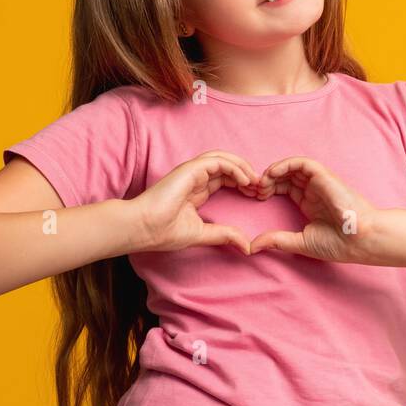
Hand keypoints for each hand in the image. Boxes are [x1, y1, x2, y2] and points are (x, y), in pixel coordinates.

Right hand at [126, 150, 260, 255]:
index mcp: (197, 190)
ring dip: (242, 167)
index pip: (225, 179)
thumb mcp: (202, 234)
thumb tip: (247, 247)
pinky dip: (234, 167)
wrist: (143, 228)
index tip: (257, 196)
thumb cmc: (163, 232)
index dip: (242, 183)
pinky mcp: (189, 169)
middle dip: (246, 174)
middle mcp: (195, 178)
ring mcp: (192, 172)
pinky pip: (217, 161)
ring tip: (256, 181)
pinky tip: (245, 180)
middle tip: (262, 187)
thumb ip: (224, 235)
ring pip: (223, 158)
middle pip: (227, 166)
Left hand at [248, 156, 383, 262]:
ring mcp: (319, 182)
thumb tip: (252, 246)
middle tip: (253, 189)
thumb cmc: (338, 243)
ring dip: (274, 171)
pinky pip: (303, 163)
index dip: (268, 189)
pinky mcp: (325, 176)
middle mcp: (314, 190)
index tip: (254, 198)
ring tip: (261, 182)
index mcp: (310, 203)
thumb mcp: (300, 242)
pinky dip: (286, 164)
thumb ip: (277, 240)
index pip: (285, 188)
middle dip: (267, 179)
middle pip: (286, 176)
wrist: (361, 239)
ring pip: (293, 167)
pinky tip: (272, 174)